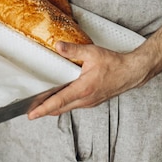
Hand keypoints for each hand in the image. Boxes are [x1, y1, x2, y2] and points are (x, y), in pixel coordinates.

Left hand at [27, 41, 142, 119]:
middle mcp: (85, 99)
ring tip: (41, 104)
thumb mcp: (91, 53)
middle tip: (31, 111)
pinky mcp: (93, 101)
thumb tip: (58, 46)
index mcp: (83, 89)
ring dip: (54, 107)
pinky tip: (60, 98)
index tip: (32, 115)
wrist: (131, 72)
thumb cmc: (113, 63)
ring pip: (67, 108)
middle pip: (60, 109)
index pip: (58, 101)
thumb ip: (73, 50)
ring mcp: (89, 102)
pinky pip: (75, 105)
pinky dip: (64, 104)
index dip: (43, 109)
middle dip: (44, 110)